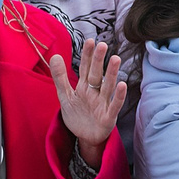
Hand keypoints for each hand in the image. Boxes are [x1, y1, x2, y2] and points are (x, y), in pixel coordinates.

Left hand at [48, 39, 127, 170]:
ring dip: (111, 74)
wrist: (85, 137)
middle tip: (102, 45)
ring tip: (115, 59)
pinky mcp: (108, 117)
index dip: (87, 55)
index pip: (85, 68)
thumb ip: (60, 77)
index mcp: (84, 87)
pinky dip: (118, 96)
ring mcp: (103, 104)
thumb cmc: (77, 115)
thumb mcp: (65, 96)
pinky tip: (122, 85)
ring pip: (107, 86)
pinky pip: (114, 105)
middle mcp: (95, 92)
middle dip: (99, 61)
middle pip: (96, 74)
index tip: (90, 41)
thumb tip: (55, 55)